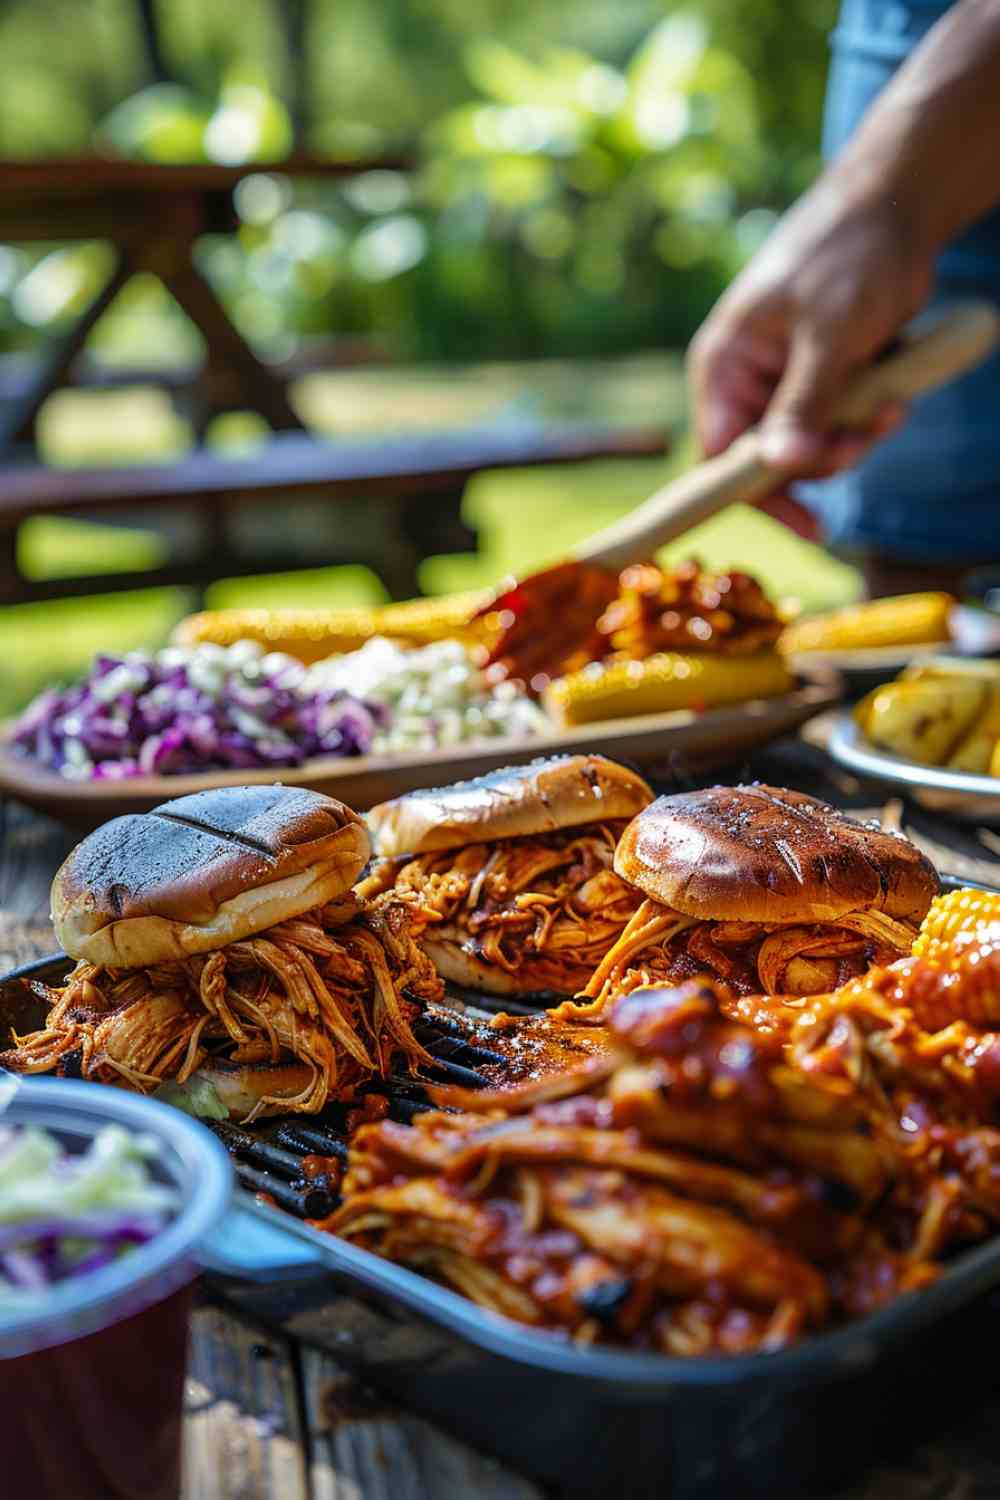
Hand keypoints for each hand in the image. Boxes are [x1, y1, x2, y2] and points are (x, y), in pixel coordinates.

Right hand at [687, 173, 934, 474]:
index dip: (761, 494)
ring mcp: (783, 378)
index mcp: (724, 365)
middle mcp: (745, 378)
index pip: (723, 457)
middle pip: (771, 459)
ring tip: (891, 405)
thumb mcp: (830, 334)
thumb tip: (779, 465)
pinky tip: (894, 392)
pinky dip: (867, 419)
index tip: (809, 524)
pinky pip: (837, 423)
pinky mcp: (820, 375)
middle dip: (824, 457)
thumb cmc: (852, 254)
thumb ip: (804, 401)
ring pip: (810, 445)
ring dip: (855, 438)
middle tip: (869, 440)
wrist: (898, 202)